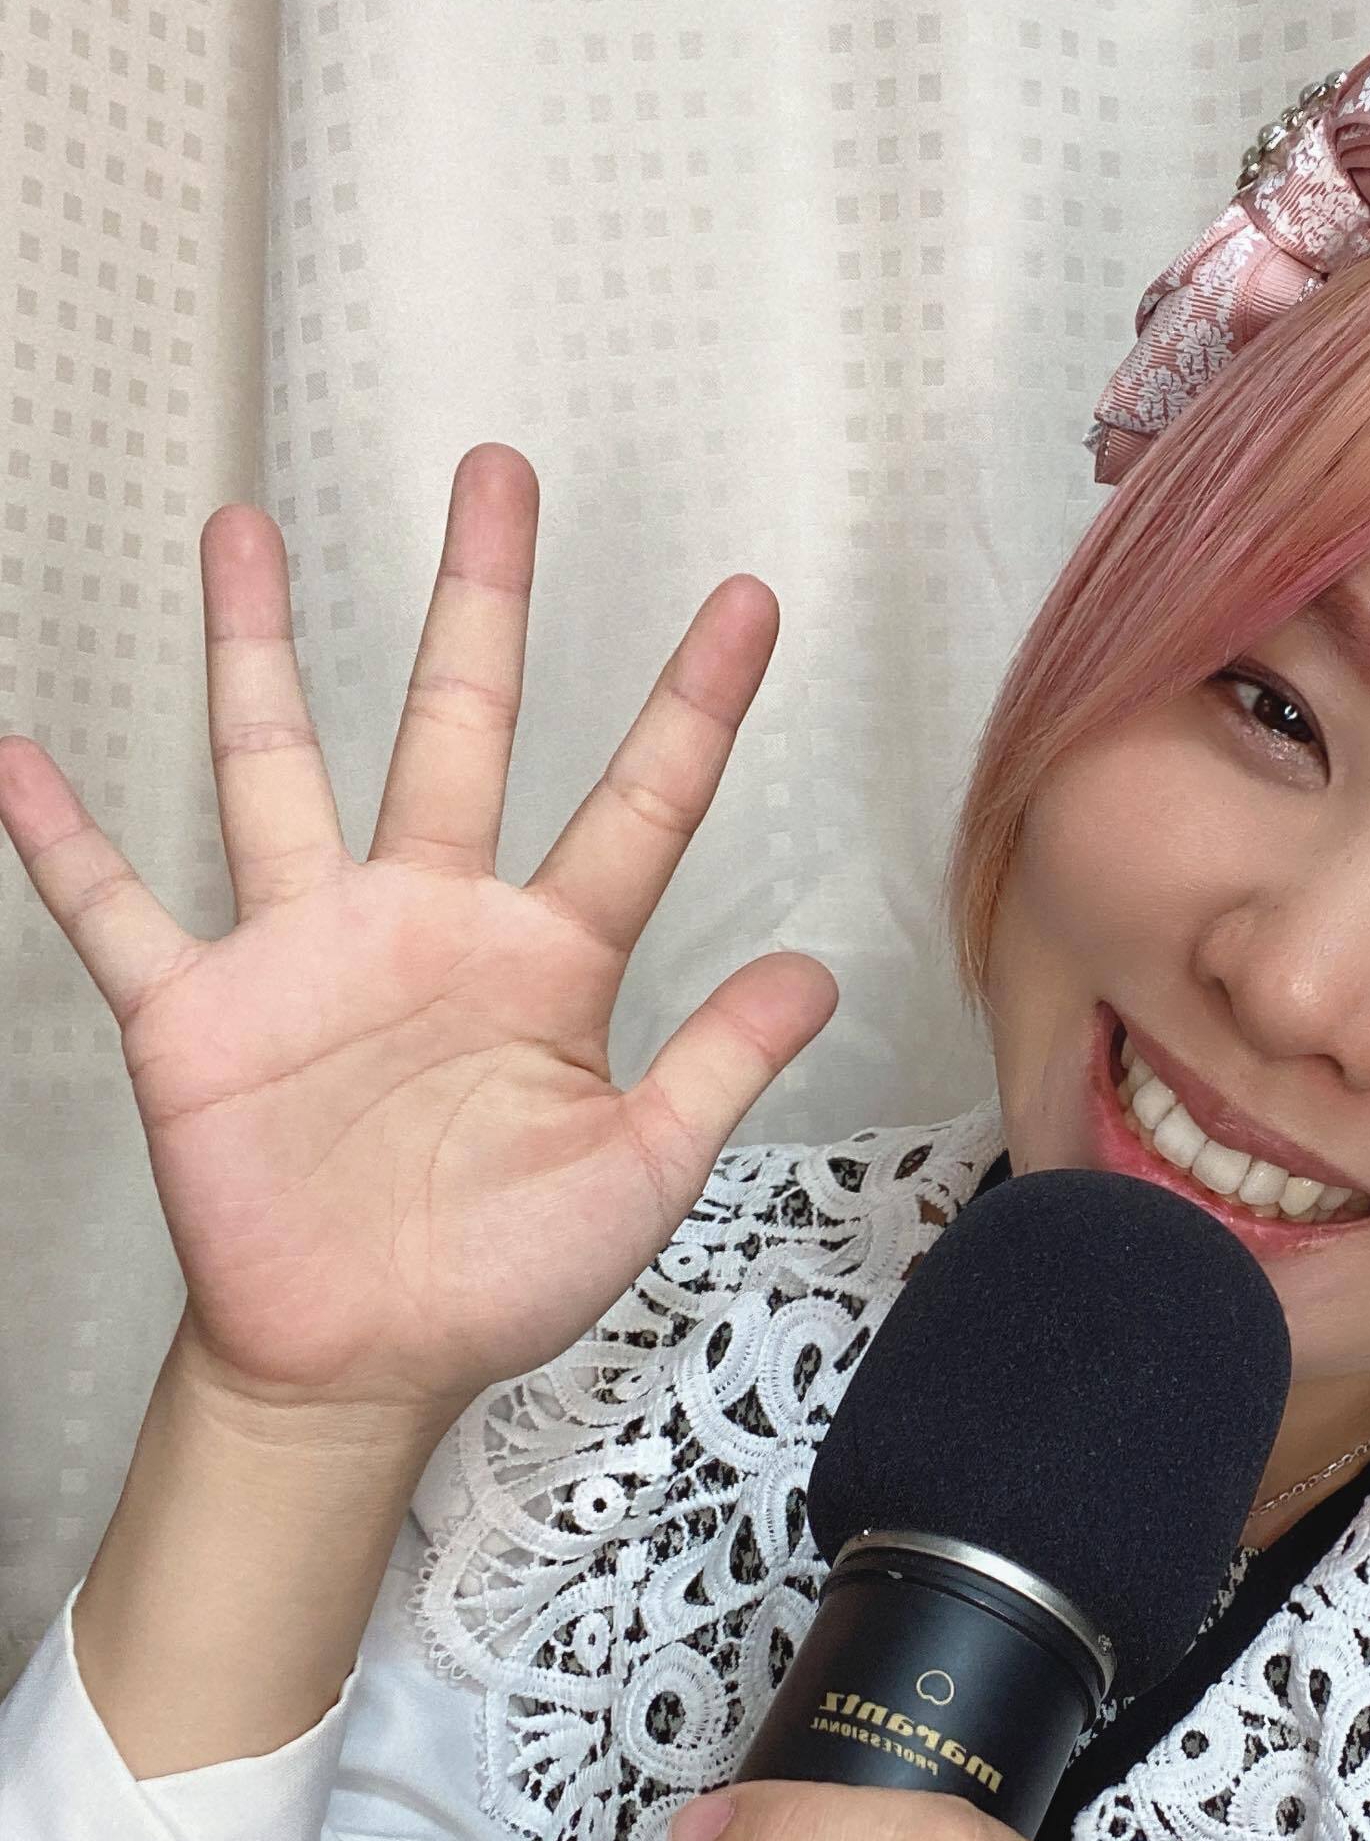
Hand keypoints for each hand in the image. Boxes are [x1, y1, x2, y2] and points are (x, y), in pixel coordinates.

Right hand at [0, 445, 835, 1430]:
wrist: (360, 1367)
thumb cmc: (499, 1275)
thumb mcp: (638, 1170)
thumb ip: (717, 1063)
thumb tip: (818, 974)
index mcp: (547, 956)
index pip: (639, 805)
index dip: (695, 705)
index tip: (748, 600)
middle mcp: (428, 919)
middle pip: (457, 725)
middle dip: (480, 600)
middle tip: (499, 472)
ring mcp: (307, 953)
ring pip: (277, 767)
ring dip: (256, 652)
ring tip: (241, 527)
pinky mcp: (200, 1014)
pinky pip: (118, 911)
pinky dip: (62, 842)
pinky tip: (17, 756)